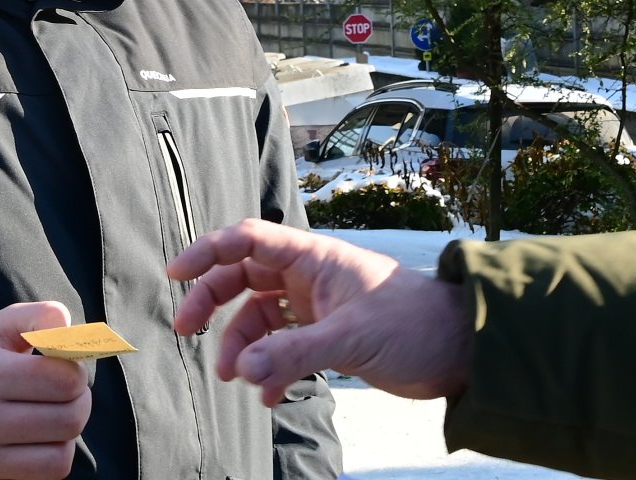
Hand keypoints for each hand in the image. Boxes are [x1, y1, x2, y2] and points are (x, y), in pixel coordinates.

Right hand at [0, 301, 91, 479]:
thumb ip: (41, 317)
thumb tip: (72, 331)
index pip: (65, 381)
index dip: (76, 372)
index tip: (64, 368)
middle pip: (69, 421)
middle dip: (79, 402)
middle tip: (65, 393)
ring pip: (59, 459)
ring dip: (65, 436)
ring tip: (50, 417)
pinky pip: (39, 479)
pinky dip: (47, 459)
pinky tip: (33, 439)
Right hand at [167, 218, 472, 405]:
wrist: (459, 351)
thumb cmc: (416, 324)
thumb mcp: (352, 337)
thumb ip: (294, 354)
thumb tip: (241, 369)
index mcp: (315, 257)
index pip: (250, 240)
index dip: (209, 250)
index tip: (176, 274)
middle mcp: (311, 277)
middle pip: (244, 278)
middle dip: (213, 302)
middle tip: (187, 331)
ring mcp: (317, 307)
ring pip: (260, 318)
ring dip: (243, 347)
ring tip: (237, 378)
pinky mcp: (326, 338)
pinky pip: (281, 348)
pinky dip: (269, 370)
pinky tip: (270, 396)